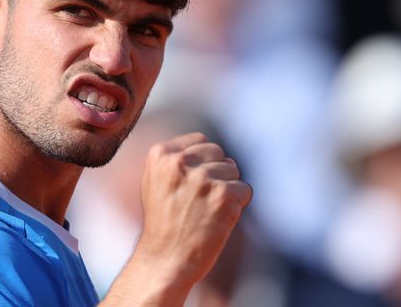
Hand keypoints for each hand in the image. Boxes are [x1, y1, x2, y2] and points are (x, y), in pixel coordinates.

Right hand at [101, 132, 251, 305]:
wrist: (165, 259)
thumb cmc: (163, 222)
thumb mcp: (155, 180)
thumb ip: (176, 158)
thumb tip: (208, 145)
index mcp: (160, 154)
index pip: (200, 141)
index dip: (202, 162)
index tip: (190, 185)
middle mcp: (180, 162)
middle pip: (219, 153)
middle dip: (216, 173)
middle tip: (199, 200)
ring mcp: (203, 178)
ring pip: (233, 171)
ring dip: (227, 190)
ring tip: (205, 210)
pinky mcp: (223, 196)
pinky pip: (245, 190)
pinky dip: (237, 206)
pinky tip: (217, 219)